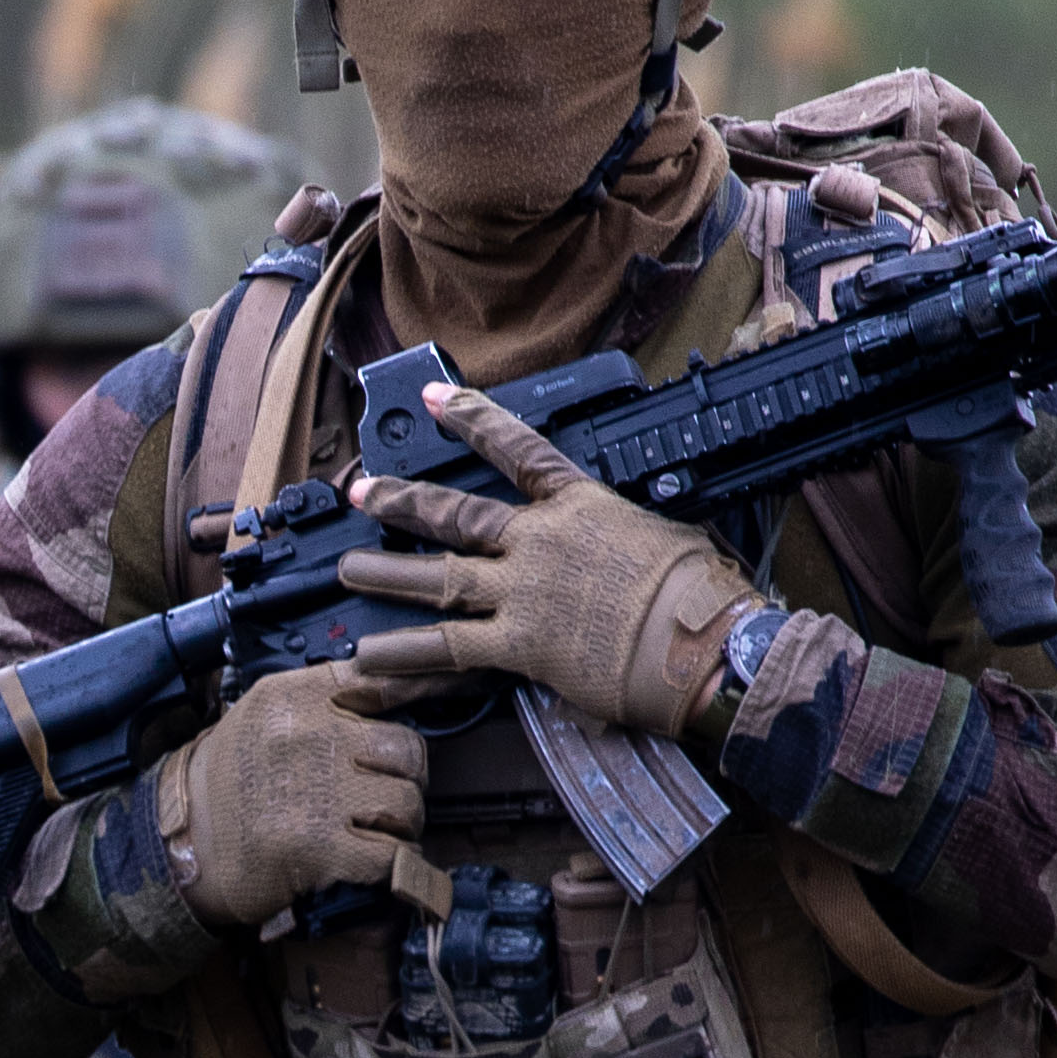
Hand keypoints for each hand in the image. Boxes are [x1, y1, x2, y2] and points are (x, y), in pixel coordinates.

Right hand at [155, 659, 428, 930]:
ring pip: (407, 803)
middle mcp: (308, 737)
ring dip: (401, 826)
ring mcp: (316, 791)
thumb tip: (398, 689)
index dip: (431, 683)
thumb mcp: (264, 718)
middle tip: (382, 797)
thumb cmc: (230, 783)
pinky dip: (394, 866)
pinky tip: (374, 864)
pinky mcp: (320, 846)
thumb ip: (323, 702)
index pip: (382, 679)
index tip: (466, 682)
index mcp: (294, 697)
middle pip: (407, 750)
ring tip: (372, 832)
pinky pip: (393, 854)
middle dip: (405, 780)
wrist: (183, 843)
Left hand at [338, 383, 758, 736]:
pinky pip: (448, 649)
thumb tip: (625, 541)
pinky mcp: (520, 645)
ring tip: (346, 571)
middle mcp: (540, 541)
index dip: (474, 420)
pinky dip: (403, 656)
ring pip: (437, 577)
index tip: (437, 398)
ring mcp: (524, 591)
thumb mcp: (666, 536)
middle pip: (456, 514)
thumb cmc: (703, 593)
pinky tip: (365, 659)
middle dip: (401, 502)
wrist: (710, 643)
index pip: (518, 450)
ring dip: (385, 575)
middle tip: (361, 491)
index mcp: (579, 504)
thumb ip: (622, 533)